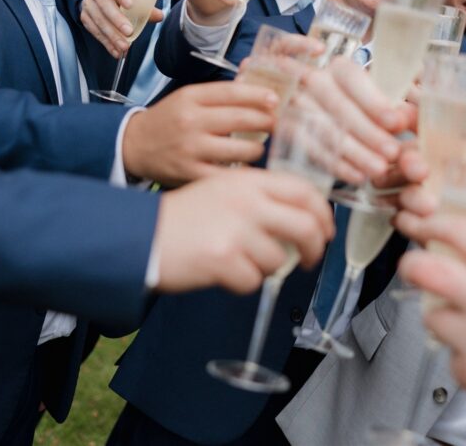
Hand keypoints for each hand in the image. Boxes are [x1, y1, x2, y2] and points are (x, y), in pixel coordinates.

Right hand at [80, 0, 163, 57]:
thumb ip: (146, 7)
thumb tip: (159, 16)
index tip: (130, 5)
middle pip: (104, 3)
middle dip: (117, 19)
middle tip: (129, 32)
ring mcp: (88, 3)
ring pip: (98, 19)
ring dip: (112, 35)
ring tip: (124, 46)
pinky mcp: (85, 17)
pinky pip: (94, 31)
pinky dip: (106, 42)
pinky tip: (116, 51)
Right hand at [122, 80, 278, 184]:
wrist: (133, 145)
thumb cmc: (169, 120)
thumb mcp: (188, 98)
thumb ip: (220, 94)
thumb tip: (258, 86)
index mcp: (191, 98)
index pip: (231, 92)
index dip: (258, 95)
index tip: (276, 99)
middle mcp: (190, 121)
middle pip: (240, 118)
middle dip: (267, 121)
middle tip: (278, 124)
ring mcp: (191, 149)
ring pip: (240, 148)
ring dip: (258, 148)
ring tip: (261, 146)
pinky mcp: (191, 173)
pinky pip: (228, 174)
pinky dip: (243, 171)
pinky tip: (247, 167)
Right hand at [154, 168, 333, 292]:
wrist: (139, 234)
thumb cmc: (183, 216)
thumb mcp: (224, 188)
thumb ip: (261, 196)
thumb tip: (302, 215)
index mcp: (250, 181)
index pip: (305, 192)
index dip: (323, 214)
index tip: (326, 229)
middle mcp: (247, 202)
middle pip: (306, 227)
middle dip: (315, 248)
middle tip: (310, 259)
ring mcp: (236, 230)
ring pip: (280, 260)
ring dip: (266, 268)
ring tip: (241, 261)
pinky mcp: (223, 259)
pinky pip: (253, 282)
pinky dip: (243, 283)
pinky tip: (224, 272)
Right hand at [297, 56, 416, 183]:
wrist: (321, 110)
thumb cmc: (361, 104)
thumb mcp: (379, 97)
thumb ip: (395, 106)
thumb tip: (410, 118)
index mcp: (339, 67)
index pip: (354, 79)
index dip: (376, 102)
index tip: (398, 123)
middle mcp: (314, 82)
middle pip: (340, 107)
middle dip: (369, 132)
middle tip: (393, 153)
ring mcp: (297, 106)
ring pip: (327, 131)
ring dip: (355, 153)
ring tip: (380, 169)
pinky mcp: (289, 130)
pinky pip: (312, 150)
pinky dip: (337, 165)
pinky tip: (359, 176)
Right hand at [394, 126, 465, 252]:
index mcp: (460, 160)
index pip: (428, 132)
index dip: (412, 121)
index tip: (409, 121)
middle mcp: (438, 179)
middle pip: (406, 158)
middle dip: (408, 161)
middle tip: (421, 172)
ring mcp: (427, 204)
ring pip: (401, 189)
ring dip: (410, 195)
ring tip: (431, 207)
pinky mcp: (422, 231)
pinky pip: (400, 219)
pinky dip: (403, 218)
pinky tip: (415, 222)